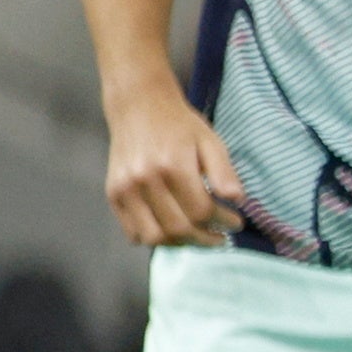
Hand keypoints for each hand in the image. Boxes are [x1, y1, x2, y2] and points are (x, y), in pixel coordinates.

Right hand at [103, 87, 246, 248]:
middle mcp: (144, 180)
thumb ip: (224, 172)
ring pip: (153, 237)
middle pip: (178, 228)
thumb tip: (238, 200)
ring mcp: (124, 189)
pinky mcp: (113, 194)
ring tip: (198, 236)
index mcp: (172, 165)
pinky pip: (132, 232)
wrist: (139, 107)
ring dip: (180, 243)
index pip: (201, 210)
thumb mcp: (211, 141)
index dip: (223, 222)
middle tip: (221, 237)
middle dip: (205, 239)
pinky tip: (173, 230)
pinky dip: (154, 238)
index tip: (237, 223)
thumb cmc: (180, 125)